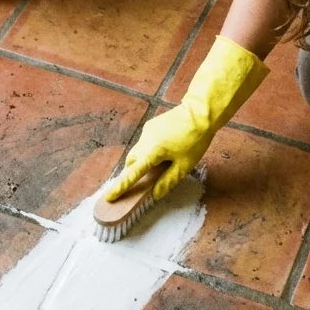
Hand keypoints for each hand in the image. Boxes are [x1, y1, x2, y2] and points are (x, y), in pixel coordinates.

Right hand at [105, 36, 267, 201]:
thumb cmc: (195, 140)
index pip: (133, 173)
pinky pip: (145, 142)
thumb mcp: (184, 166)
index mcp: (152, 152)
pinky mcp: (151, 125)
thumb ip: (167, 181)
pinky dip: (148, 151)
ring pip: (138, 151)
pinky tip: (164, 151)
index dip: (121, 186)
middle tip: (139, 183)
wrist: (200, 112)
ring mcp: (147, 131)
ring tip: (157, 167)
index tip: (109, 197)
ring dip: (142, 161)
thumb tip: (155, 194)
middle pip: (131, 161)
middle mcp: (145, 141)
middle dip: (132, 173)